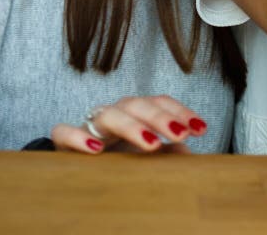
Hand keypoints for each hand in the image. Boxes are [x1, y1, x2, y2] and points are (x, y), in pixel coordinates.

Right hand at [50, 95, 208, 153]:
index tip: (201, 129)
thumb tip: (188, 154)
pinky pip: (65, 132)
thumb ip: (167, 152)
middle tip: (180, 134)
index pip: (160, 102)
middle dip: (162, 118)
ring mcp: (91, 124)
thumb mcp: (147, 153)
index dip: (181, 112)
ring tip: (152, 144)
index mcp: (137, 111)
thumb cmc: (120, 155)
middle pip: (138, 105)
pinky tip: (96, 150)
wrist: (79, 164)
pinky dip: (78, 137)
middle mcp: (116, 112)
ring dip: (133, 127)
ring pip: (110, 114)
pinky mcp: (65, 140)